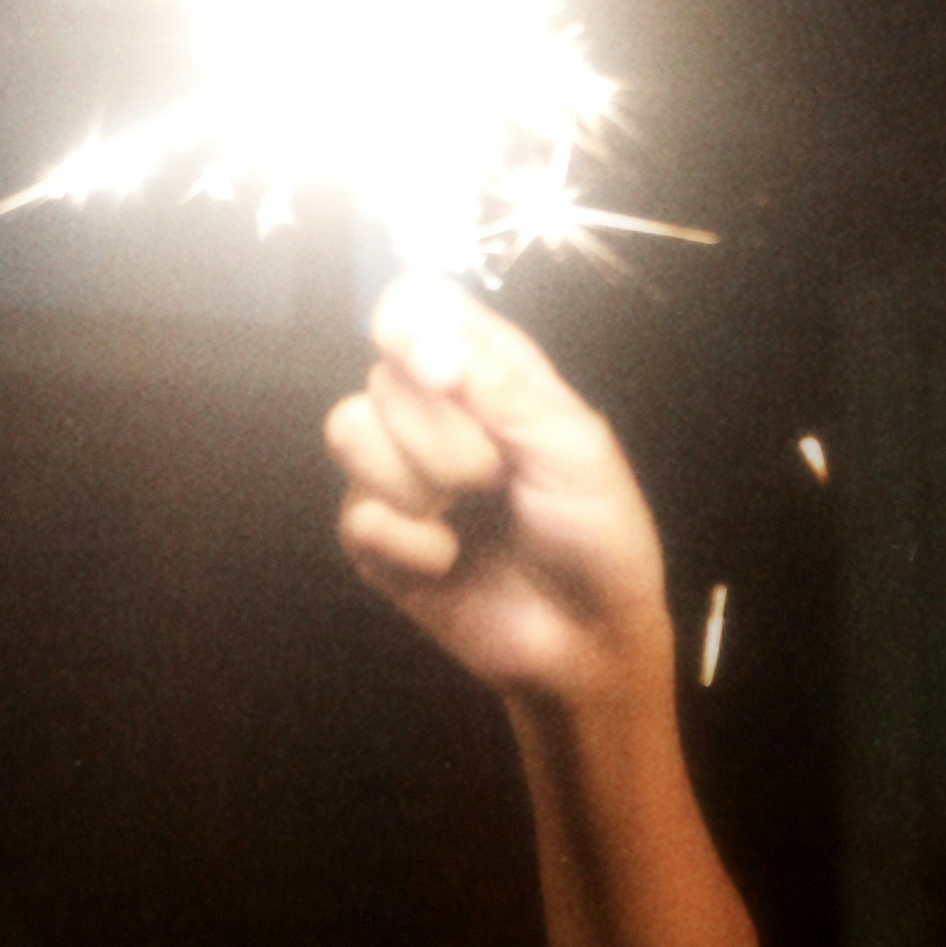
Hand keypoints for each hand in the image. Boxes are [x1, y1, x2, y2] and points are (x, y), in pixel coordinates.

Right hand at [325, 275, 672, 701]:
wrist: (588, 641)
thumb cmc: (597, 534)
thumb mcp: (572, 448)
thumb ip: (501, 386)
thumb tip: (425, 337)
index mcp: (487, 371)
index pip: (414, 305)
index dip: (408, 325)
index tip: (442, 373)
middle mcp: (433, 411)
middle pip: (381, 379)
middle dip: (444, 438)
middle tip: (499, 480)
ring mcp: (398, 474)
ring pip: (349, 432)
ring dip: (418, 483)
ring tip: (469, 517)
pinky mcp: (376, 540)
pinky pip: (356, 515)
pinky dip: (411, 545)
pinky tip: (451, 562)